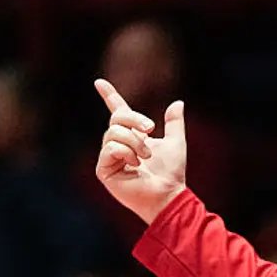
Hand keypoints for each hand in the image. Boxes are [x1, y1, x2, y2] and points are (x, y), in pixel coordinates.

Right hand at [93, 78, 186, 223]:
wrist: (168, 194)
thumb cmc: (172, 173)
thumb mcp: (176, 143)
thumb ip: (175, 123)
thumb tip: (177, 103)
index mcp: (132, 136)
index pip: (117, 111)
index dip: (109, 96)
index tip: (99, 82)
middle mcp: (118, 144)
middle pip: (117, 118)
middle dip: (135, 119)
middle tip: (150, 129)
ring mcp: (109, 157)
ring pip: (113, 133)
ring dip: (134, 142)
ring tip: (145, 156)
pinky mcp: (103, 169)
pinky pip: (110, 148)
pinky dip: (126, 152)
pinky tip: (135, 164)